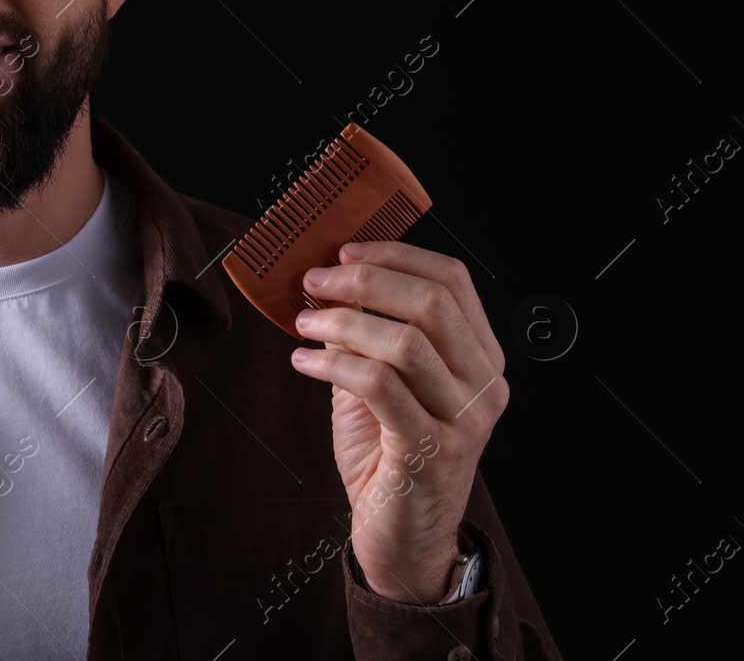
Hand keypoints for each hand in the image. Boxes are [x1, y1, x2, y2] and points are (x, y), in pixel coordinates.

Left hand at [287, 241, 506, 602]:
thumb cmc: (389, 453)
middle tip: (314, 281)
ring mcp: (463, 419)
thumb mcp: (382, 381)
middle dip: (363, 282)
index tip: (344, 250)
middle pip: (430, 303)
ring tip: (305, 323)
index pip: (452, 280)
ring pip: (405, 342)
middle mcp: (483, 384)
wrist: (403, 536)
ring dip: (342, 322)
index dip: (395, 254)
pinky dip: (332, 364)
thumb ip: (368, 333)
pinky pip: (379, 386)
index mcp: (480, 356)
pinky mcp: (431, 450)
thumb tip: (327, 280)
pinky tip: (303, 362)